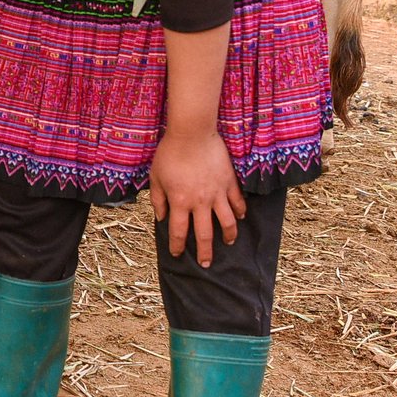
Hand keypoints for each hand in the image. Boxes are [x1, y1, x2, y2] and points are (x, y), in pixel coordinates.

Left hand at [149, 128, 244, 266]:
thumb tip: (162, 218)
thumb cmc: (169, 153)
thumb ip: (158, 200)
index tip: (177, 254)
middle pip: (205, 234)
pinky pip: (238, 201)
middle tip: (206, 264)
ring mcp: (217, 193)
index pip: (179, 232)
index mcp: (180, 202)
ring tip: (229, 243)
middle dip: (205, 252)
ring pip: (227, 221)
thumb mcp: (156, 177)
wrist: (192, 133)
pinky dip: (240, 211)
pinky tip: (240, 217)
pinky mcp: (229, 182)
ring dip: (229, 235)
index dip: (177, 246)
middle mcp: (200, 202)